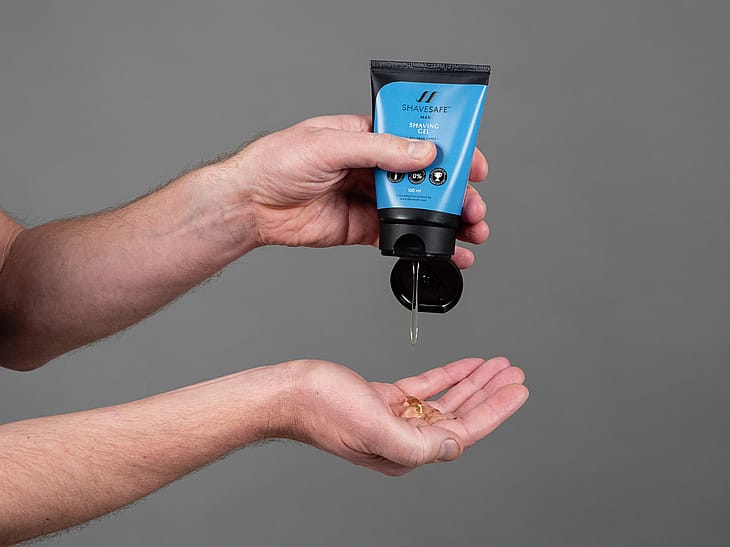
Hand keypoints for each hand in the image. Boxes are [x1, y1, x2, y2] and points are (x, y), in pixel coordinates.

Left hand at [227, 115, 489, 268]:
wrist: (250, 205)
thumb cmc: (276, 162)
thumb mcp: (329, 145)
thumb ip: (378, 150)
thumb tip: (421, 154)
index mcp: (366, 135)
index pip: (416, 138)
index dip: (448, 150)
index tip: (472, 163)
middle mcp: (371, 166)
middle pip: (423, 178)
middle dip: (454, 192)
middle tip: (473, 205)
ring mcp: (368, 198)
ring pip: (416, 209)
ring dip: (445, 220)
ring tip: (470, 232)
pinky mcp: (362, 226)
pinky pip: (398, 235)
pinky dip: (421, 243)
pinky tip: (442, 250)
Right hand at [287, 357, 527, 475]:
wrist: (290, 392)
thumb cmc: (322, 410)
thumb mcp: (374, 428)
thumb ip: (417, 443)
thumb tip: (456, 445)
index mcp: (406, 451)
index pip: (463, 432)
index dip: (494, 410)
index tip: (517, 390)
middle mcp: (405, 438)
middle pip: (460, 415)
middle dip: (489, 393)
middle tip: (513, 374)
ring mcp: (396, 418)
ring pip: (446, 400)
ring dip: (472, 382)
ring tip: (496, 366)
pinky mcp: (386, 400)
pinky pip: (426, 388)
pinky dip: (447, 375)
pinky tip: (464, 366)